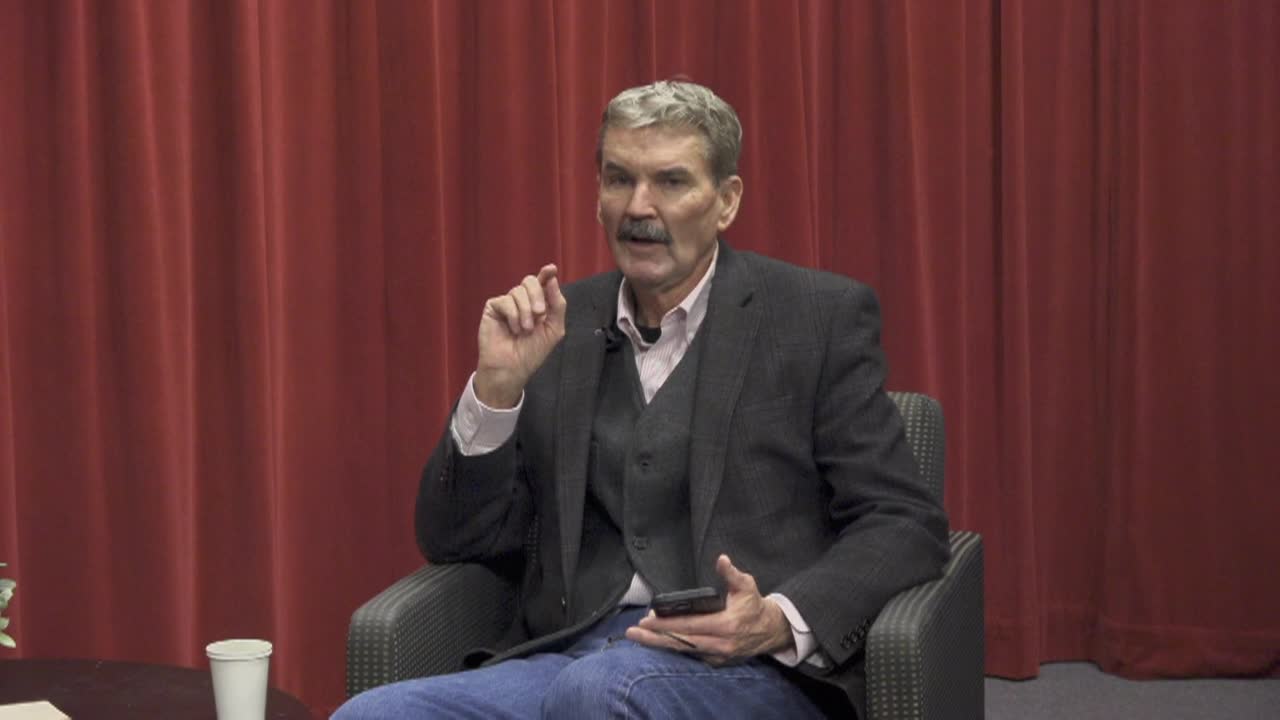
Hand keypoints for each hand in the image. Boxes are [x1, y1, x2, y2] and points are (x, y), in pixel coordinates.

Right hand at [473, 264, 567, 407]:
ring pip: (518, 291)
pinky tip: (513, 329)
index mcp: (538, 304)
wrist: (512, 368)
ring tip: (525, 330)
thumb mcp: (553, 329)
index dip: (546, 274)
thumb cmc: (532, 352)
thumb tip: (552, 279)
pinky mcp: (493, 308)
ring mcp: (507, 303)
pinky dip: (513, 315)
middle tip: (540, 314)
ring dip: (526, 311)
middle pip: (530, 281)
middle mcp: (522, 301)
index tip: (551, 269)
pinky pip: (505, 301)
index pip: (542, 283)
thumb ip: (557, 305)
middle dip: (537, 295)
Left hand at [625, 554, 794, 663]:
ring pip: (684, 651)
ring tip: (639, 638)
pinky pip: (691, 655)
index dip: (667, 624)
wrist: (770, 630)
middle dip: (655, 638)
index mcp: (726, 625)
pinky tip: (657, 642)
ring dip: (660, 644)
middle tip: (633, 633)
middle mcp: (720, 644)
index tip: (647, 619)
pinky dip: (674, 649)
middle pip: (681, 642)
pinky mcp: (717, 661)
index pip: (690, 626)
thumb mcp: (746, 585)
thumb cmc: (754, 605)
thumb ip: (731, 574)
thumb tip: (721, 560)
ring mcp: (718, 655)